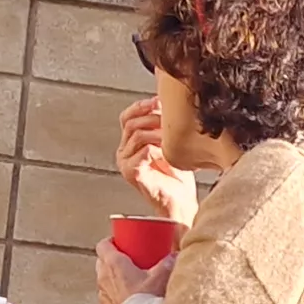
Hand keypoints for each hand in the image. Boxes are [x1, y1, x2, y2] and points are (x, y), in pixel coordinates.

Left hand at [95, 238, 164, 303]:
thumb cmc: (146, 300)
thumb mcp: (160, 277)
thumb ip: (168, 263)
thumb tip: (175, 255)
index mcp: (114, 264)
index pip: (103, 245)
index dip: (111, 241)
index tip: (120, 241)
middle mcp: (104, 277)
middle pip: (101, 260)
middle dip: (111, 258)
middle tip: (126, 258)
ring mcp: (103, 293)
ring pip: (102, 278)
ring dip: (111, 276)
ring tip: (127, 278)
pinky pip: (106, 294)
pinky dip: (113, 292)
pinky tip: (126, 296)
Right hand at [120, 99, 196, 227]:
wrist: (180, 203)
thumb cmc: (177, 177)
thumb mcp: (172, 144)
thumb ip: (165, 126)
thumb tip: (169, 101)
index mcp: (130, 143)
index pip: (127, 116)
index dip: (141, 106)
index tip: (158, 101)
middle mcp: (124, 152)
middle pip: (131, 122)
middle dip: (153, 118)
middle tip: (170, 121)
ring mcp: (125, 162)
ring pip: (138, 135)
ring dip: (159, 133)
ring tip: (173, 139)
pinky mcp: (131, 172)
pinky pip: (143, 151)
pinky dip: (159, 149)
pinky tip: (170, 154)